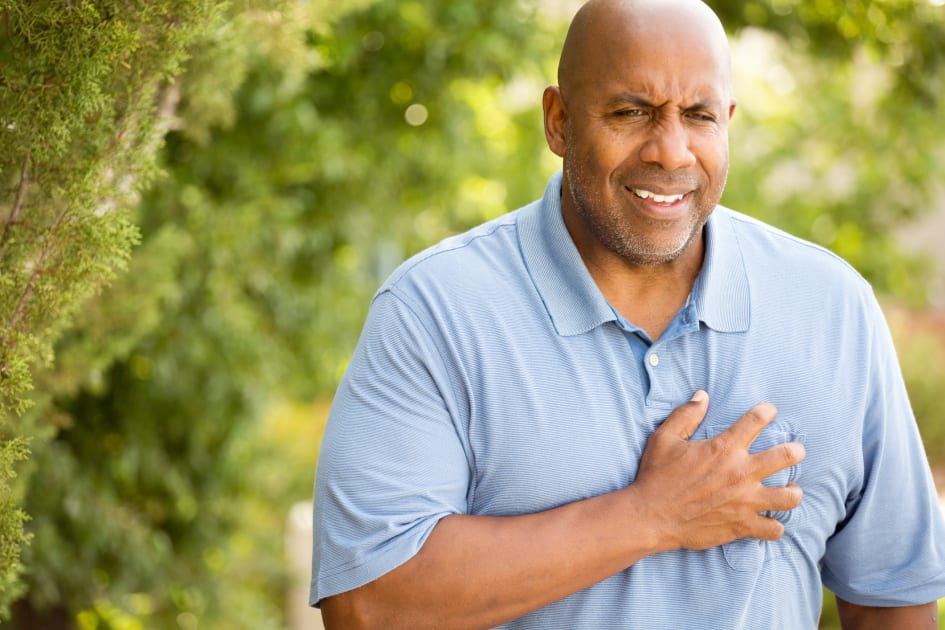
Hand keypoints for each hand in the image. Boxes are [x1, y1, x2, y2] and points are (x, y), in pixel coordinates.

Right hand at [632, 391, 804, 551]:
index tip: (769, 412)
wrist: (651, 517)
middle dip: (795, 451)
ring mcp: (745, 502)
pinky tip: (770, 520)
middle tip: (795, 451)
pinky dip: (775, 526)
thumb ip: (685, 415)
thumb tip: (702, 396)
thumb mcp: (664, 439)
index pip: (756, 420)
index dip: (766, 412)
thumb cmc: (656, 476)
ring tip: (790, 489)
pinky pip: (773, 529)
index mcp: (724, 448)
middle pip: (786, 456)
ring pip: (789, 497)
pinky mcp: (742, 525)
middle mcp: (741, 473)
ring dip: (793, 492)